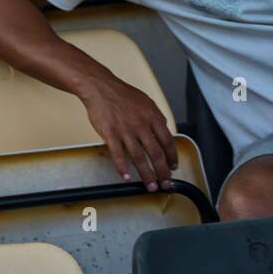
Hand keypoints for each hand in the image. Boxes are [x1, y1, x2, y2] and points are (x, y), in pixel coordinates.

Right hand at [77, 74, 176, 190]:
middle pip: (156, 153)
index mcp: (153, 117)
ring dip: (146, 174)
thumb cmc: (121, 95)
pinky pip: (118, 155)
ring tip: (149, 186)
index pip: (167, 142)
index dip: (172, 157)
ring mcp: (126, 131)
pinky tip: (126, 177)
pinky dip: (122, 168)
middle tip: (165, 183)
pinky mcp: (110, 134)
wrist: (100, 88)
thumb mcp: (146, 103)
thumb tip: (163, 132)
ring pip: (139, 157)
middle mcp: (142, 126)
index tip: (172, 167)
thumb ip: (155, 118)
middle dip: (162, 172)